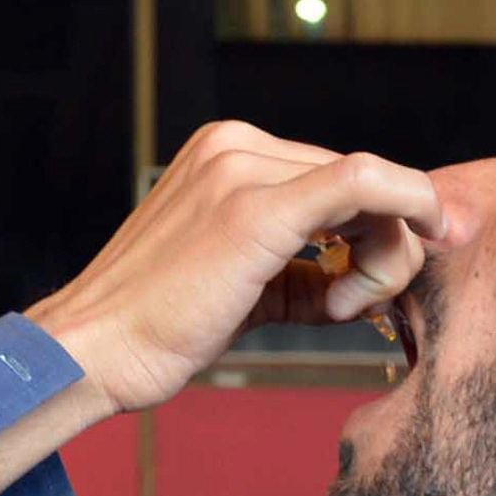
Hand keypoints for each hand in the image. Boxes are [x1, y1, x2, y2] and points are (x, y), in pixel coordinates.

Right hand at [29, 124, 444, 414]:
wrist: (94, 351)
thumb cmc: (158, 329)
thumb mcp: (245, 288)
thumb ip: (306, 272)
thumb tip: (370, 284)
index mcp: (225, 153)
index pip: (337, 177)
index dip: (377, 228)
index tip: (391, 276)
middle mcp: (233, 145)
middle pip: (361, 180)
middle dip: (385, 245)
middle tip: (359, 307)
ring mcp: (241, 169)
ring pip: (372, 185)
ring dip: (384, 254)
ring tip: (341, 308)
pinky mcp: (255, 208)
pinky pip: (363, 183)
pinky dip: (401, 216)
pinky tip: (375, 284)